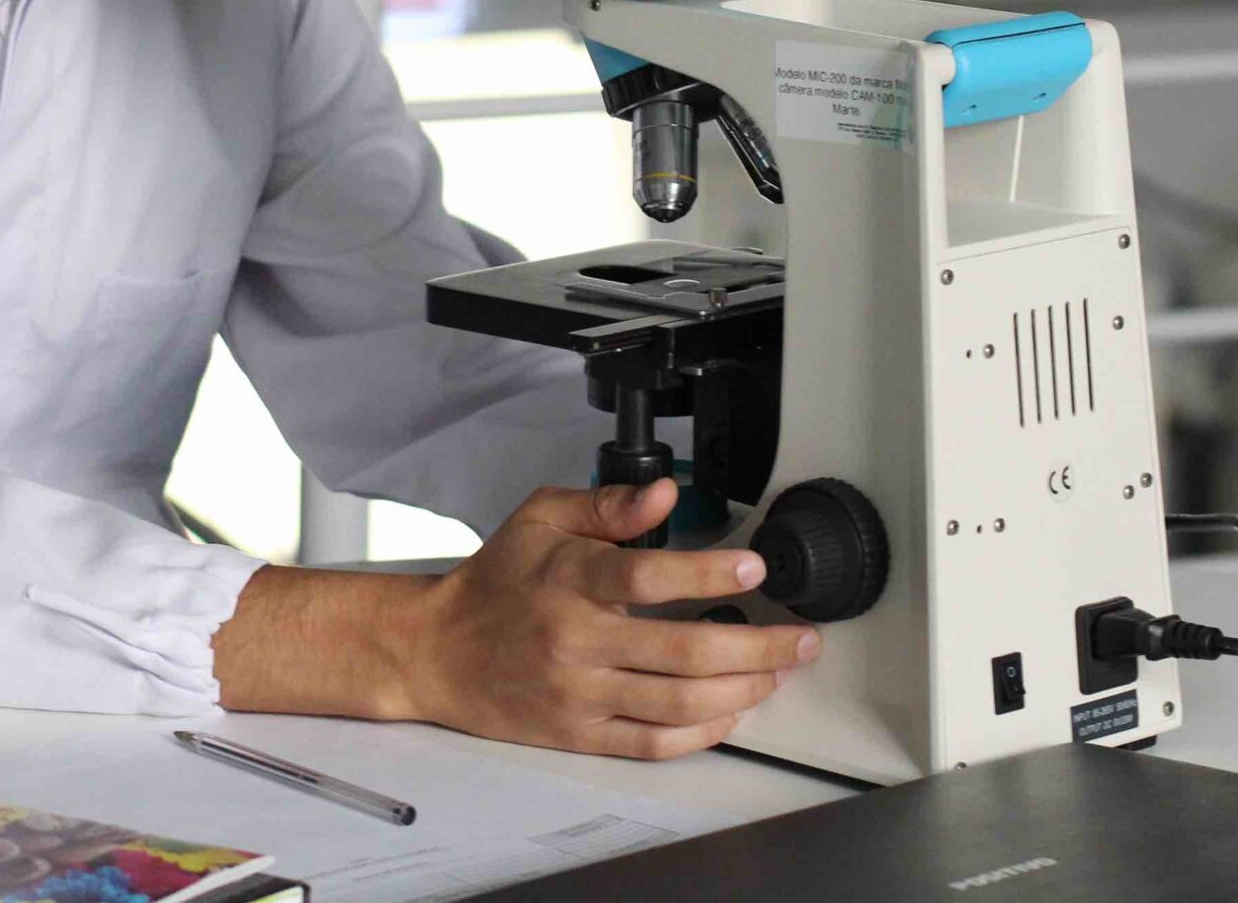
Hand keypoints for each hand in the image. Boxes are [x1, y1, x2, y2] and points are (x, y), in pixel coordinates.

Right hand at [395, 478, 819, 758]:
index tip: (753, 566)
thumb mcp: (541, 518)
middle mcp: (576, 640)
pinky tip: (732, 711)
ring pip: (678, 702)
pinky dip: (702, 732)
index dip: (707, 572)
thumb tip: (664, 495)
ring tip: (777, 673)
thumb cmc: (495, 581)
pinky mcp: (579, 734)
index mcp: (569, 579)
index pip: (647, 577)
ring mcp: (580, 694)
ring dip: (743, 690)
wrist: (438, 651)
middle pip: (683, 651)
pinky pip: (653, 743)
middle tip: (800, 639)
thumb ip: (606, 505)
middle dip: (758, 646)